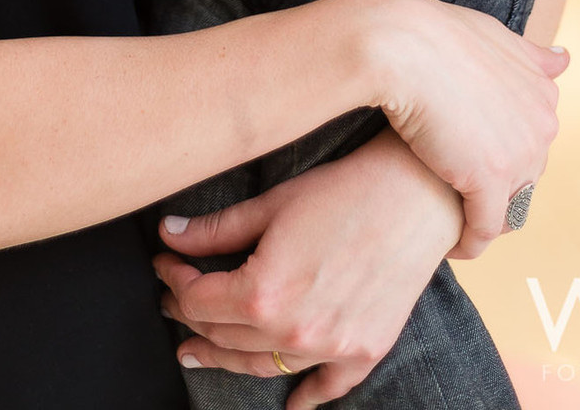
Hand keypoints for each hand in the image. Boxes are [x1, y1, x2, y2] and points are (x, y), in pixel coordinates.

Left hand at [153, 133, 462, 408]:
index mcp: (263, 292)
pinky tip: (289, 403)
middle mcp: (293, 331)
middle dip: (190, 315)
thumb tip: (168, 235)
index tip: (163, 262)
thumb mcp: (271, 203)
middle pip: (223, 336)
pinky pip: (326, 388)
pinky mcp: (364, 351)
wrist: (416, 195)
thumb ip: (214, 229)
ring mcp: (330, 348)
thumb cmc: (342, 190)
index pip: (196, 300)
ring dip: (225, 358)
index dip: (172, 279)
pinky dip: (305, 397)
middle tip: (175, 298)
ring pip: (262, 365)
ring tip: (199, 350)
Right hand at [363, 0, 566, 255]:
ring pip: (507, 206)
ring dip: (483, 216)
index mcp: (543, 91)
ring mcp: (519, 155)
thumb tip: (564, 60)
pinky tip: (451, 246)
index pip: (530, 141)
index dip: (500, 151)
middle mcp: (542, 125)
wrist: (400, 43)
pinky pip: (484, 228)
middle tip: (456, 188)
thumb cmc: (435, 33)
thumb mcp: (493, 35)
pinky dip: (469, 243)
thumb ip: (528, 56)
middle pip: (524, 175)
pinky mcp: (490, 181)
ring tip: (452, 217)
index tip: (470, 156)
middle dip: (496, 186)